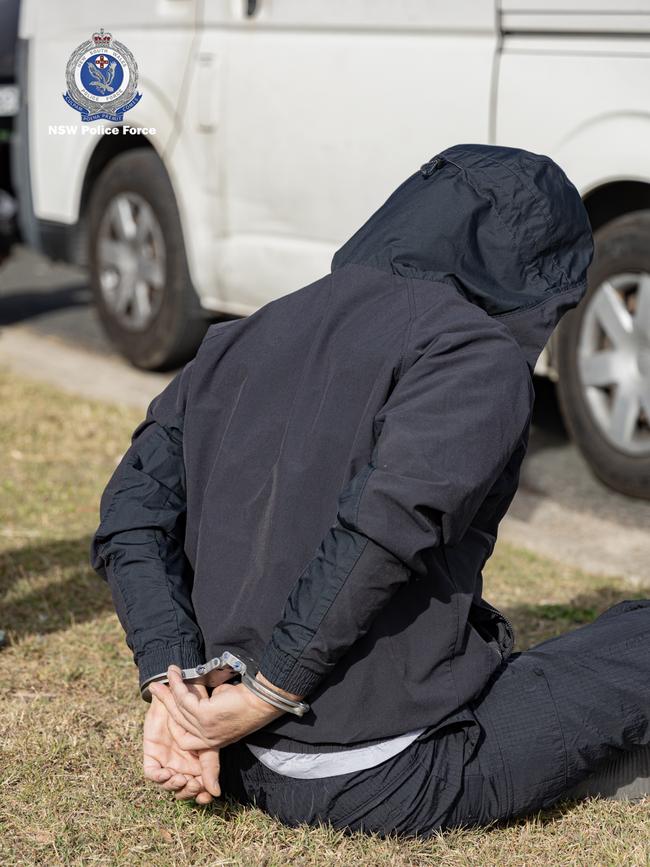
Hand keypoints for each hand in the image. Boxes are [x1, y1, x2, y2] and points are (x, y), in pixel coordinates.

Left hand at [143, 691, 219, 802]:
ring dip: (174, 786)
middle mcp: (181, 767)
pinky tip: (167, 773)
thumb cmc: (198, 718)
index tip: (206, 797)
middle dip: (188, 791)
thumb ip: (211, 766)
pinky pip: (152, 773)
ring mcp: (166, 762)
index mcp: (197, 766)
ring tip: (181, 778)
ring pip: (167, 785)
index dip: (200, 797)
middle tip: (194, 784)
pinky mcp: (152, 755)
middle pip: (182, 790)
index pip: (198, 789)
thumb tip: (216, 793)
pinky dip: (159, 776)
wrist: (182, 697)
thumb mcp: (208, 743)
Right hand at [150, 665, 300, 750]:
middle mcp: (207, 740)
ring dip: (170, 690)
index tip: (166, 700)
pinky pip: (185, 700)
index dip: (173, 717)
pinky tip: (175, 674)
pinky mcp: (206, 717)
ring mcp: (205, 730)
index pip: (184, 736)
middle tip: (155, 687)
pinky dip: (178, 685)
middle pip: (177, 721)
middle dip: (165, 702)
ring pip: (179, 709)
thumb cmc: (245, 701)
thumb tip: (192, 693)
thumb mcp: (221, 707)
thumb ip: (205, 707)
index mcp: (211, 742)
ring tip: (167, 673)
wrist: (262, 699)